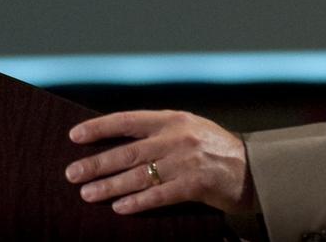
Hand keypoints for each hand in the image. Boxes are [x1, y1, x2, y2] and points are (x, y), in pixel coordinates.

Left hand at [65, 109, 255, 214]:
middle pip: (127, 151)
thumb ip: (159, 133)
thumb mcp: (188, 128)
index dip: (99, 127)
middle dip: (96, 163)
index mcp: (172, 118)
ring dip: (110, 186)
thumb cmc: (215, 149)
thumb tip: (120, 142)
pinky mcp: (196, 185)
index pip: (127, 120)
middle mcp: (176, 136)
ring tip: (87, 193)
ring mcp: (186, 160)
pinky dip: (138, 202)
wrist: (253, 168)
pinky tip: (120, 208)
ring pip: (138, 175)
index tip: (75, 136)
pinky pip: (159, 195)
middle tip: (71, 173)